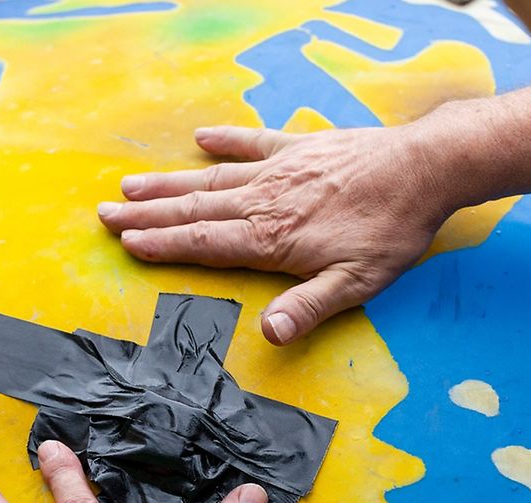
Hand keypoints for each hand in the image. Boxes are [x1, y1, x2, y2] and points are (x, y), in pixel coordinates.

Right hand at [97, 125, 456, 345]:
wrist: (424, 169)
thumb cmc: (391, 232)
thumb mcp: (356, 283)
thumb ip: (307, 307)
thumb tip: (268, 335)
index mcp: (271, 239)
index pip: (204, 243)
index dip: (163, 245)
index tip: (126, 243)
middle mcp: (264, 201)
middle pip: (194, 210)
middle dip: (148, 215)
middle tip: (105, 214)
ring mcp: (279, 170)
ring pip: (211, 179)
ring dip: (169, 184)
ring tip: (131, 186)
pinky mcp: (300, 147)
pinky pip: (252, 142)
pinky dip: (224, 140)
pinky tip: (200, 139)